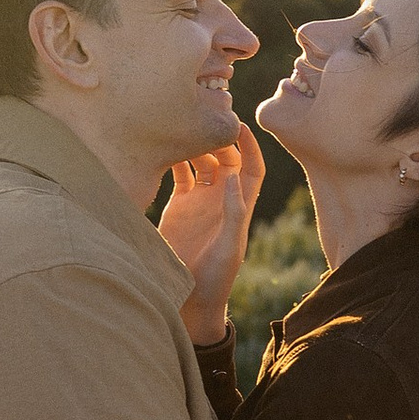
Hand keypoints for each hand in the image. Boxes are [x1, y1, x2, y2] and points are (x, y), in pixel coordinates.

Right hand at [159, 141, 258, 342]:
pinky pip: (180, 173)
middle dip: (219, 139)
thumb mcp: (229, 246)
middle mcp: (223, 198)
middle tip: (206, 121)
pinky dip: (176, 159)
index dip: (250, 146)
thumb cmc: (217, 278)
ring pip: (202, 161)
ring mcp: (201, 200)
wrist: (190, 298)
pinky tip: (166, 148)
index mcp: (241, 206)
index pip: (252, 168)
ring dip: (196, 145)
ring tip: (184, 129)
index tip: (239, 126)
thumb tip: (235, 175)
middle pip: (226, 158)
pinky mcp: (180, 204)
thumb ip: (234, 212)